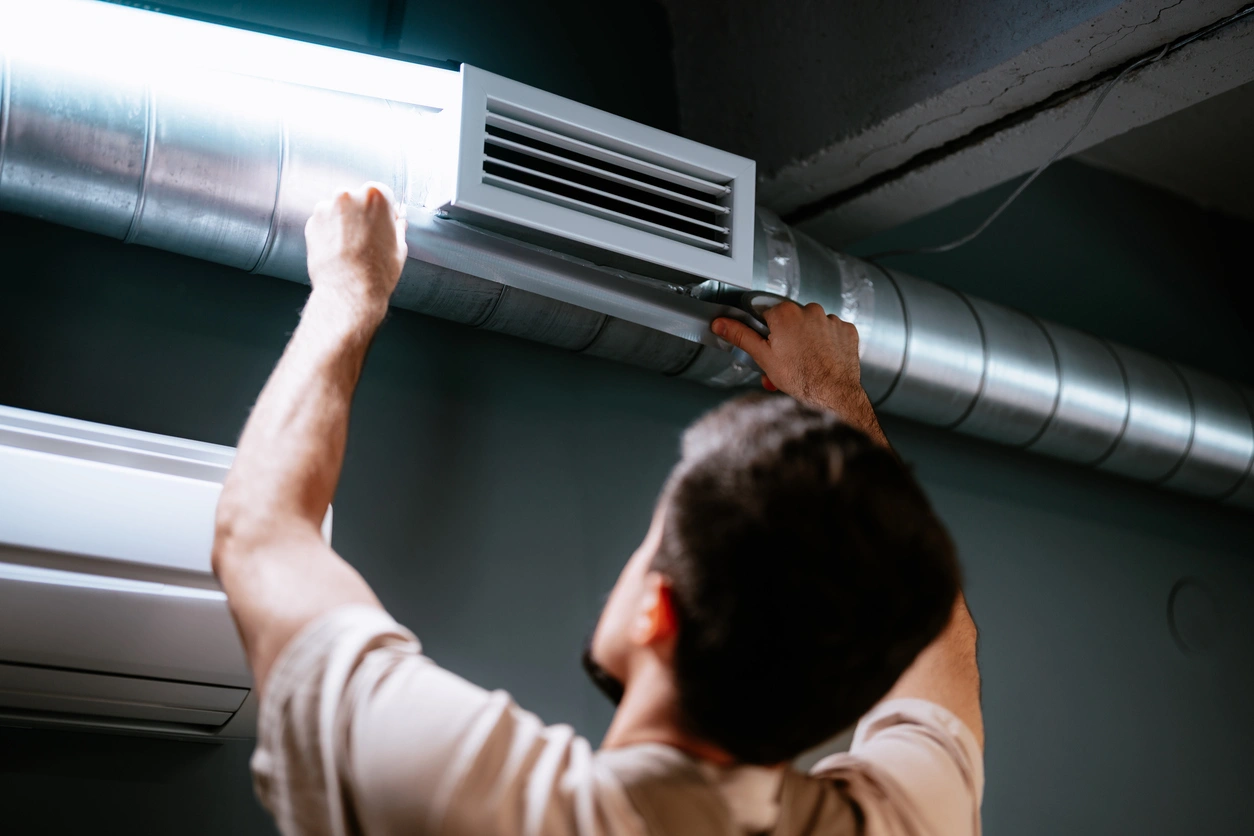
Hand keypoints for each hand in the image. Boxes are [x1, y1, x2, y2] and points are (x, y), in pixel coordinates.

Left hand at [304, 182, 407, 326]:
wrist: (349, 292)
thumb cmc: (376, 273)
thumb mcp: (399, 248)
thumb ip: (398, 229)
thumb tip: (398, 224)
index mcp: (376, 196)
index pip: (382, 194)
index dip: (385, 211)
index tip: (384, 221)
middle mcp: (348, 195)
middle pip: (357, 199)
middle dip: (362, 215)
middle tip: (368, 238)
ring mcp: (326, 208)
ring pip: (339, 211)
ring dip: (344, 224)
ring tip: (352, 248)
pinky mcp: (311, 223)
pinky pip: (324, 223)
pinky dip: (330, 233)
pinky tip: (340, 251)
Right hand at [712, 302, 887, 445]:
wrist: (833, 395)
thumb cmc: (801, 379)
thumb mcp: (763, 358)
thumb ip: (741, 336)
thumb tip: (721, 323)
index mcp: (785, 313)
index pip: (769, 316)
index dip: (768, 335)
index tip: (771, 348)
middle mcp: (810, 310)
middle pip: (792, 321)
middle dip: (788, 339)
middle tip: (787, 362)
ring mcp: (831, 320)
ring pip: (813, 326)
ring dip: (808, 341)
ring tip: (806, 363)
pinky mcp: (847, 330)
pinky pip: (832, 332)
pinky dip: (827, 343)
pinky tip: (822, 359)